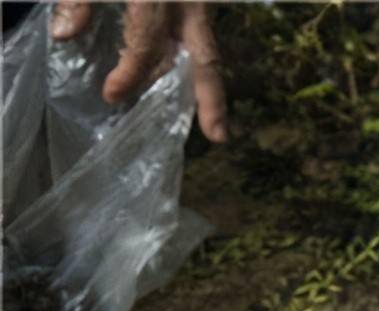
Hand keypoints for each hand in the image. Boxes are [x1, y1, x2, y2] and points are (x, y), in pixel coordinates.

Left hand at [51, 0, 226, 141]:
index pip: (147, 40)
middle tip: (219, 137)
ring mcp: (198, 1)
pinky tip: (184, 81)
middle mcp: (188, 1)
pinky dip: (193, 60)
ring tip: (210, 122)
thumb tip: (66, 36)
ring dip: (203, 85)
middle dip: (212, 98)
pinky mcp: (198, 1)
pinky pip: (199, 35)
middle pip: (204, 57)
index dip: (130, 71)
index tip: (112, 94)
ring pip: (204, 49)